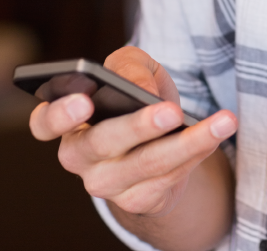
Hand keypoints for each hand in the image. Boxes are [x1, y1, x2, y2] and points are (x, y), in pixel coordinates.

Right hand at [29, 46, 237, 220]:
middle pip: (101, 145)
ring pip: (146, 165)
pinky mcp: (139, 200)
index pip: (45, 122)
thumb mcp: (133, 68)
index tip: (84, 100)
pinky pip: (170, 178)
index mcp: (68, 121)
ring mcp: (107, 184)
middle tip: (170, 111)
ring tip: (220, 121)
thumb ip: (130, 66)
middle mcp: (80, 158)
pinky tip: (216, 133)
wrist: (158, 139)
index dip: (59, 114)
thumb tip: (140, 87)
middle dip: (137, 127)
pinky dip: (197, 153)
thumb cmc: (134, 95)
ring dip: (187, 144)